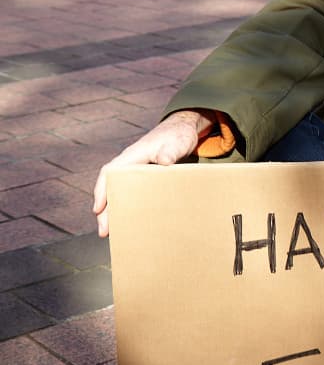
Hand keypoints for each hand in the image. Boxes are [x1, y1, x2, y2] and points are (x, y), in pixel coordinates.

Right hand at [92, 110, 213, 237]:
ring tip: (111, 233)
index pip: (110, 172)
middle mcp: (130, 164)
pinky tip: (128, 221)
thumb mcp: (176, 142)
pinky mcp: (145, 178)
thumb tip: (164, 161)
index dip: (102, 191)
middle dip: (105, 210)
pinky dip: (127, 207)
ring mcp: (136, 172)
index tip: (98, 209)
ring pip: (119, 193)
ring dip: (114, 212)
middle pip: (111, 187)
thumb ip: (170, 151)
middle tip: (104, 231)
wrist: (184, 131)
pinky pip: (131, 194)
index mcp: (133, 155)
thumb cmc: (178, 136)